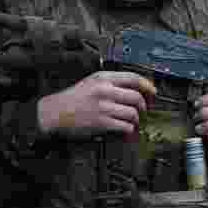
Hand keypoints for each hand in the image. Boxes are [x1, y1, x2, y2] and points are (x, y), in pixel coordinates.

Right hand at [37, 71, 155, 138]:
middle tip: (143, 111)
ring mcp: (103, 107)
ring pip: (133, 113)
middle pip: (136, 97)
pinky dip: (128, 129)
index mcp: (102, 78)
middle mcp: (104, 90)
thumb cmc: (72, 98)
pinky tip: (125, 129)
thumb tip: (133, 88)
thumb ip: (110, 82)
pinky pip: (125, 126)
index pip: (133, 78)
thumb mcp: (90, 82)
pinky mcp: (101, 122)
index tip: (153, 92)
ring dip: (136, 120)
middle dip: (144, 106)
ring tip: (132, 122)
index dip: (147, 85)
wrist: (54, 111)